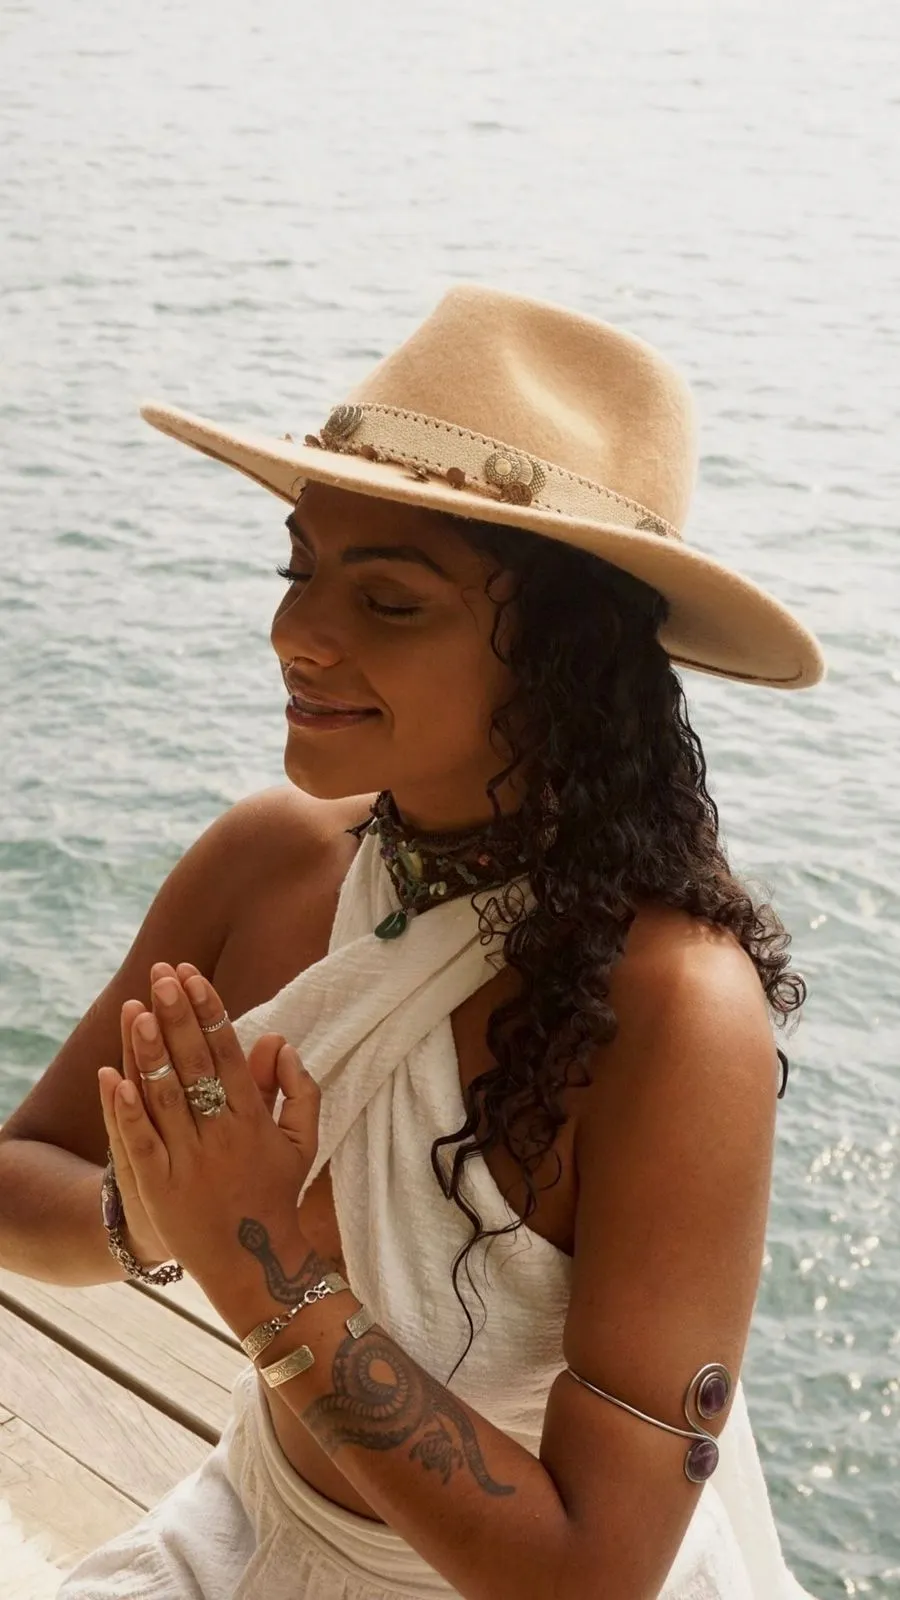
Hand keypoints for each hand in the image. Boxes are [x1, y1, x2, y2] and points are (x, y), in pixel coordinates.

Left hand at [99, 967, 319, 1303]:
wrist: (254, 1263)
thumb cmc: (276, 1194)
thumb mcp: (302, 1141)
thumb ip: (299, 1089)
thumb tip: (280, 1041)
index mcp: (255, 1120)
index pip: (229, 1054)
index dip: (210, 1012)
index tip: (194, 976)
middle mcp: (222, 1136)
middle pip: (196, 1066)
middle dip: (178, 1017)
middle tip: (163, 975)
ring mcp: (189, 1163)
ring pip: (166, 1098)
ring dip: (150, 1052)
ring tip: (136, 1009)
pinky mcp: (160, 1189)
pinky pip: (141, 1144)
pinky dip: (126, 1111)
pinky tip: (113, 1077)